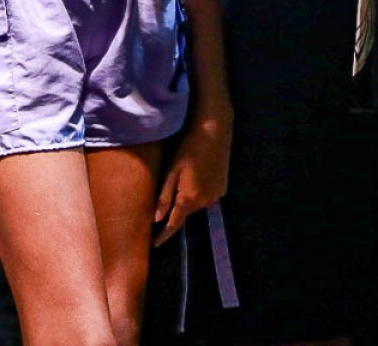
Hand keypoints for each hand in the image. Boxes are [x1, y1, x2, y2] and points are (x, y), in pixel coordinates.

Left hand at [155, 105, 230, 244]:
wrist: (214, 132)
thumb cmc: (188, 148)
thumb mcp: (172, 171)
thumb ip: (165, 196)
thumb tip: (156, 220)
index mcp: (189, 199)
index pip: (174, 224)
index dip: (164, 236)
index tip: (154, 245)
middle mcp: (204, 202)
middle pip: (185, 212)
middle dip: (176, 207)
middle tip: (170, 186)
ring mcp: (216, 196)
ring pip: (196, 204)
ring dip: (188, 197)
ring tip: (184, 176)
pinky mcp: (222, 189)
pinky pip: (206, 196)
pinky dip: (199, 191)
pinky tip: (197, 174)